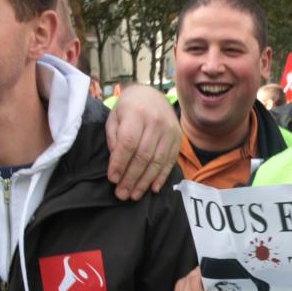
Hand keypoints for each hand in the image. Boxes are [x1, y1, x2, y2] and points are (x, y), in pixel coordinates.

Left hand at [106, 84, 181, 200]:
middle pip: (143, 155)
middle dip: (131, 178)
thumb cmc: (128, 109)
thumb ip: (114, 139)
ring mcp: (170, 130)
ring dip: (145, 181)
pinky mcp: (178, 138)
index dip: (120, 163)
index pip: (128, 143)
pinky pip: (170, 161)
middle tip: (122, 194)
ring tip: (134, 195)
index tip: (113, 179)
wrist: (152, 95)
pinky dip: (161, 177)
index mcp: (136, 113)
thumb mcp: (115, 118)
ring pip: (157, 161)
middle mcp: (156, 122)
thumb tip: (117, 164)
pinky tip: (153, 189)